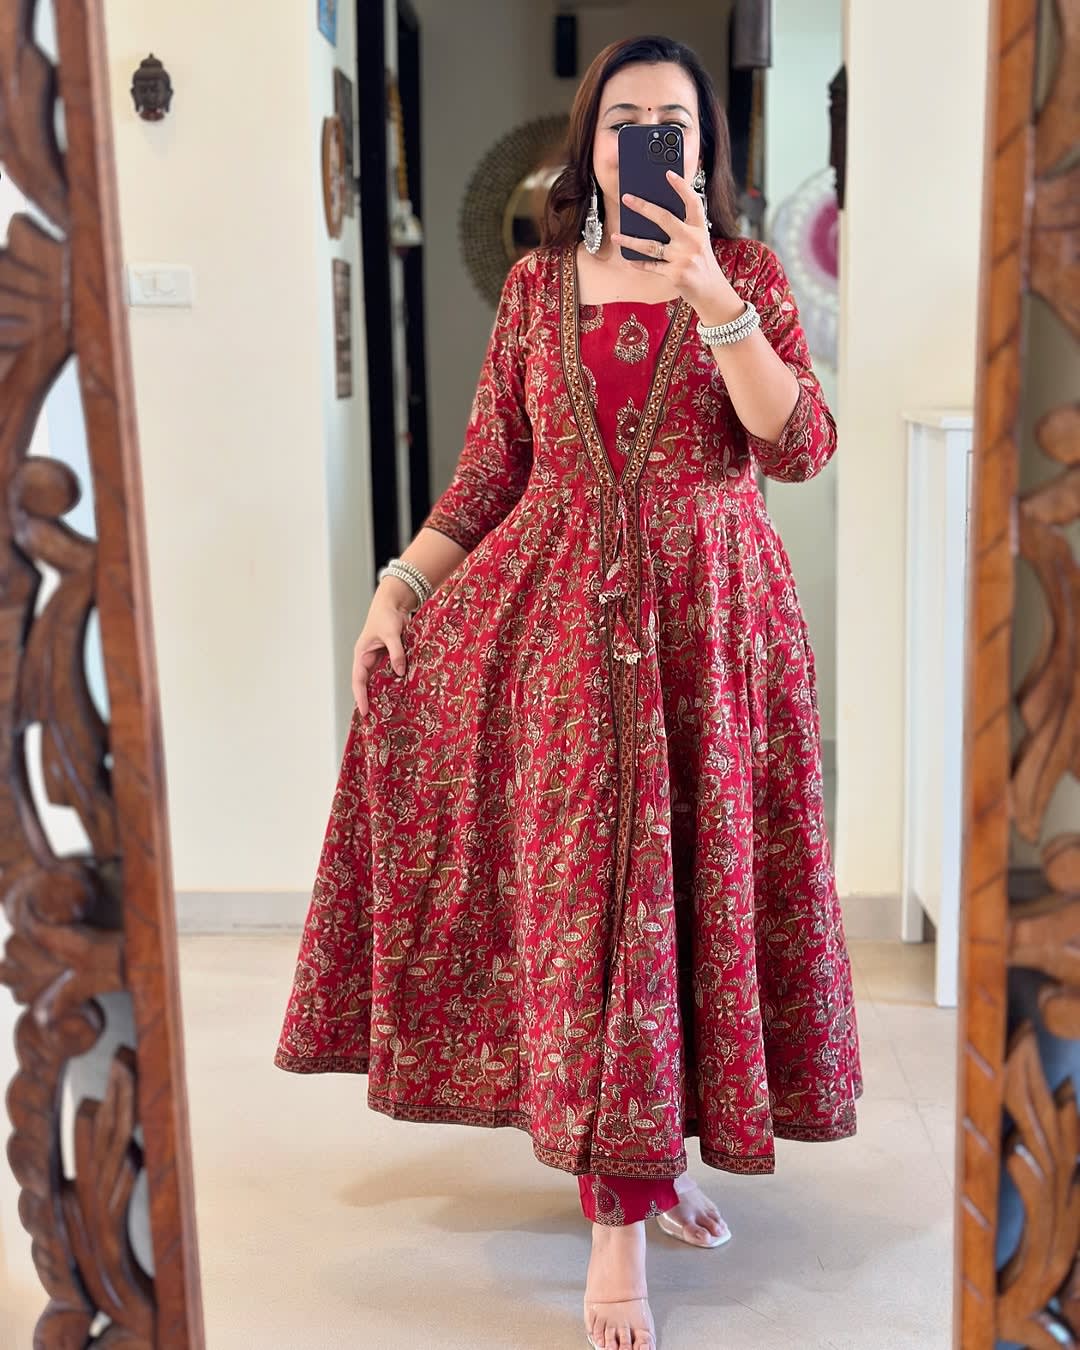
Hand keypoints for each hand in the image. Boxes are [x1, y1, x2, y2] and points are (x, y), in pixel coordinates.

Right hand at [352, 588, 412, 716]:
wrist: (395, 602)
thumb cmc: (387, 615)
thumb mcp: (392, 634)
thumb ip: (396, 653)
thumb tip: (400, 672)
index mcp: (362, 654)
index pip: (358, 680)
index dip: (360, 697)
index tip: (364, 712)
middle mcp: (368, 659)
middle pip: (368, 684)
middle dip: (371, 700)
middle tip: (376, 720)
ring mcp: (380, 659)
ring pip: (380, 680)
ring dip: (384, 693)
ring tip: (388, 712)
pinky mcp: (391, 656)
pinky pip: (391, 673)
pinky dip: (396, 682)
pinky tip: (402, 694)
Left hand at [611, 169, 743, 323]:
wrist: (712, 291)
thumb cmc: (701, 263)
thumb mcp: (699, 242)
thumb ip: (683, 229)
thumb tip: (653, 216)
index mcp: (699, 228)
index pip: (692, 202)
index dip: (681, 186)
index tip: (668, 173)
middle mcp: (692, 240)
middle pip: (664, 218)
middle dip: (643, 207)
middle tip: (627, 198)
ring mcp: (683, 257)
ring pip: (651, 245)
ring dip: (630, 241)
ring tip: (616, 236)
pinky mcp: (675, 273)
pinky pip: (652, 266)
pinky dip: (640, 263)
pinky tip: (629, 259)